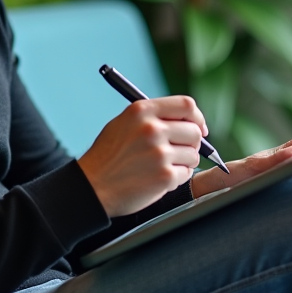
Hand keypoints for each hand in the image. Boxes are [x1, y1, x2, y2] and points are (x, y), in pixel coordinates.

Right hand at [78, 96, 206, 216]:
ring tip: (163, 167)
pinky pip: (186, 174)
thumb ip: (152, 117)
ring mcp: (159, 153)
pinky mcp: (164, 176)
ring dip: (184, 162)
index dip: (197, 118)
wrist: (92, 187)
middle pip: (194, 131)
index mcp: (142, 111)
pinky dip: (177, 178)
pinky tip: (159, 179)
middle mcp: (152, 129)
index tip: (199, 128)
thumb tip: (186, 121)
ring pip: (193, 155)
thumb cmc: (107, 157)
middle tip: (181, 152)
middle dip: (192, 144)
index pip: (186, 105)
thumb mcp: (124, 123)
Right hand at [191, 118, 291, 198]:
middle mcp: (273, 155)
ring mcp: (262, 160)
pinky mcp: (249, 168)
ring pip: (290, 148)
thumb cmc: (236, 184)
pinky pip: (269, 162)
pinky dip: (283, 156)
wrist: (208, 187)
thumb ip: (282, 169)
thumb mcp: (265, 177)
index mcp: (279, 157)